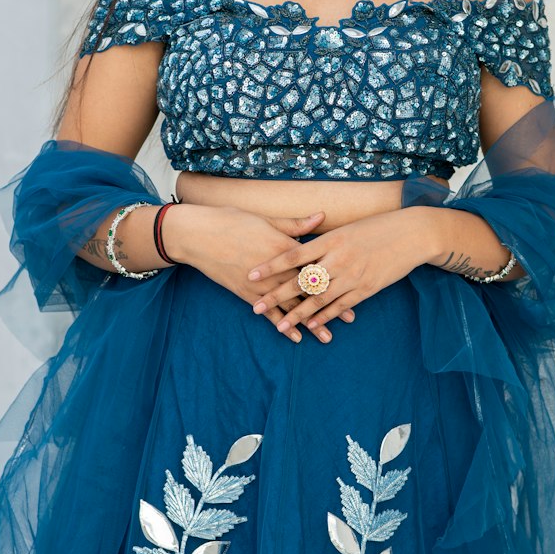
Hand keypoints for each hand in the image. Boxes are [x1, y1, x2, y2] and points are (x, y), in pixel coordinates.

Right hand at [164, 203, 355, 343]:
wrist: (200, 236)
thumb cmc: (234, 221)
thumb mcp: (267, 220)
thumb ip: (296, 224)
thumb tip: (321, 216)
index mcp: (285, 248)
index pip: (316, 265)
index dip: (336, 276)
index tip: (354, 284)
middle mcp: (277, 270)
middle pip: (308, 290)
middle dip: (330, 305)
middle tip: (350, 318)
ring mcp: (262, 284)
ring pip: (291, 306)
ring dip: (310, 322)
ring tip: (327, 336)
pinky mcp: (247, 294)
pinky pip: (268, 314)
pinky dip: (283, 325)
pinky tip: (296, 337)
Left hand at [246, 209, 433, 340]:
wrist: (412, 234)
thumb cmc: (377, 228)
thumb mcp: (347, 228)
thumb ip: (322, 238)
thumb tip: (299, 242)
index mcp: (330, 240)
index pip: (293, 255)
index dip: (271, 266)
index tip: (251, 275)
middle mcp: (338, 259)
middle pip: (301, 281)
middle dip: (276, 296)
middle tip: (255, 307)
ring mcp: (352, 276)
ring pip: (319, 299)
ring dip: (297, 314)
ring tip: (279, 326)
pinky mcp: (366, 289)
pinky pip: (340, 306)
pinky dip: (325, 316)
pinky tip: (311, 325)